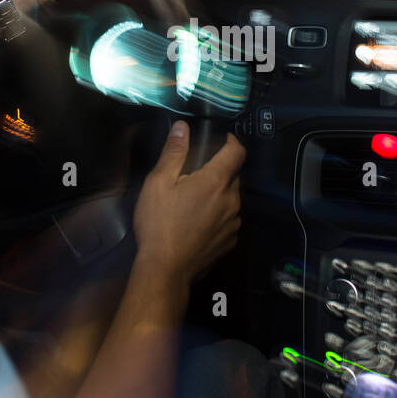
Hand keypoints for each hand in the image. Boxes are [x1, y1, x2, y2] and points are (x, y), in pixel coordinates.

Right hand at [132, 121, 245, 286]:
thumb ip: (174, 153)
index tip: (222, 139)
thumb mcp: (159, 183)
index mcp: (216, 182)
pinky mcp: (231, 241)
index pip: (237, 152)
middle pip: (233, 176)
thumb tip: (183, 127)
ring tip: (194, 201)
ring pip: (231, 199)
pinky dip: (219, 215)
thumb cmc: (159, 224)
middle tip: (195, 174)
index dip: (232, 141)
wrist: (165, 270)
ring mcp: (234, 223)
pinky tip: (198, 222)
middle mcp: (232, 201)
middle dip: (219, 170)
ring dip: (219, 194)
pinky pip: (229, 219)